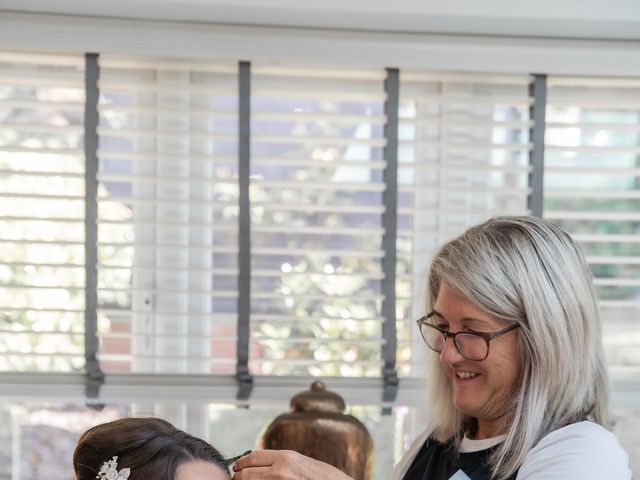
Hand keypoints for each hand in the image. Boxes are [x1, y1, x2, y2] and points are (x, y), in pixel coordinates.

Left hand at [232, 450, 352, 479]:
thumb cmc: (327, 479)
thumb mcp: (303, 464)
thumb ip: (283, 463)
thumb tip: (265, 466)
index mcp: (285, 458)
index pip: (253, 457)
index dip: (242, 463)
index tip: (237, 468)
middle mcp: (280, 471)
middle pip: (246, 474)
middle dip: (239, 478)